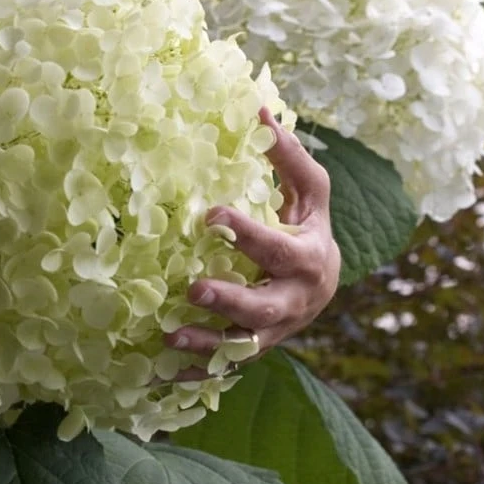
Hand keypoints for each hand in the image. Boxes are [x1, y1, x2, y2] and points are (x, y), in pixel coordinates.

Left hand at [166, 107, 339, 367]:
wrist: (323, 284)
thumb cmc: (309, 227)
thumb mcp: (310, 192)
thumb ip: (287, 156)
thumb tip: (259, 107)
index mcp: (307, 259)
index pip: (277, 248)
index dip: (247, 233)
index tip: (211, 214)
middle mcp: (294, 302)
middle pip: (264, 309)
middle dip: (229, 302)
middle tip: (192, 290)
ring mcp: (275, 332)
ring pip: (242, 345)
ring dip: (206, 345)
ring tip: (168, 338)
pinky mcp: (255, 348)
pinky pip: (227, 367)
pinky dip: (198, 374)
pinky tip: (160, 375)